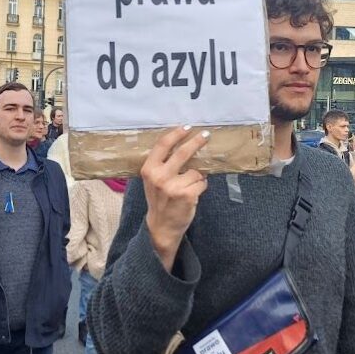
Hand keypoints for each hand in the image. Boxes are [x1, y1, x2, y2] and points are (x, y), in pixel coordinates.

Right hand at [141, 126, 209, 270]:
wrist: (161, 226)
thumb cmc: (159, 200)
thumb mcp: (153, 180)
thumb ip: (162, 164)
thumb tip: (183, 143)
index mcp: (148, 169)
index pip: (163, 145)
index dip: (176, 134)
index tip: (187, 127)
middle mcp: (159, 176)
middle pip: (182, 152)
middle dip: (196, 141)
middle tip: (206, 135)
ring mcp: (173, 186)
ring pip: (195, 171)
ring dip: (197, 177)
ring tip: (189, 187)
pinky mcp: (187, 195)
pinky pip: (202, 182)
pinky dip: (201, 186)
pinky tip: (193, 194)